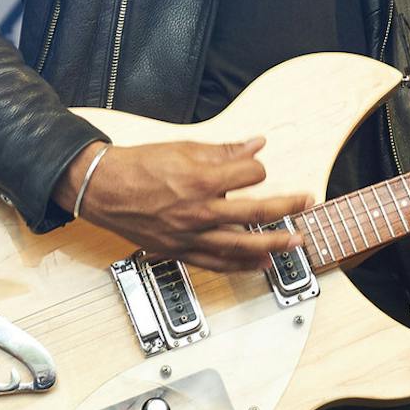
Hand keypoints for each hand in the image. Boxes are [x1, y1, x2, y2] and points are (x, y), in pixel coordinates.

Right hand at [53, 137, 309, 271]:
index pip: (249, 175)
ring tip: (295, 242)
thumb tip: (256, 145)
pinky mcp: (180, 252)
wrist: (104, 189)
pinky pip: (218, 263)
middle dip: (286, 208)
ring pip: (241, 246)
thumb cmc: (139, 167)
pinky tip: (261, 264)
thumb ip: (224, 150)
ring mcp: (190, 236)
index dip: (258, 169)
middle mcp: (198, 212)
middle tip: (306, 204)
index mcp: (200, 180)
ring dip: (273, 245)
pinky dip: (242, 265)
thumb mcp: (183, 148)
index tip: (257, 167)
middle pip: (254, 214)